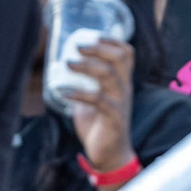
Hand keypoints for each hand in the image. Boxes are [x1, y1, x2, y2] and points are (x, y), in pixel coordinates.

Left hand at [64, 36, 137, 183]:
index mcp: (122, 82)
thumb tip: (64, 69)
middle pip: (119, 58)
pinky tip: (65, 93)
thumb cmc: (100, 125)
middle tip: (78, 47)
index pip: (126, 53)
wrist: (110, 155)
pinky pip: (98, 99)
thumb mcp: (93, 99)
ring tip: (68, 64)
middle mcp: (124, 88)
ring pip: (109, 74)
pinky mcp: (114, 117)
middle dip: (98, 48)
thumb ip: (85, 84)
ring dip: (87, 66)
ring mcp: (121, 102)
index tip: (93, 35)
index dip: (112, 40)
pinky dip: (80, 93)